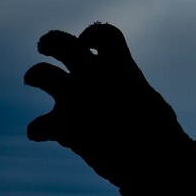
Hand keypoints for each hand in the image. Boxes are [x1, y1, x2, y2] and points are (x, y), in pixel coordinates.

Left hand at [24, 22, 195, 189]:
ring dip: (35, 75)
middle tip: (46, 48)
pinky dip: (39, 130)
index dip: (93, 34)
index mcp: (121, 68)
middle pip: (60, 42)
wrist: (155, 162)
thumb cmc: (162, 136)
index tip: (90, 45)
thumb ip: (128, 90)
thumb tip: (117, 94)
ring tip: (33, 80)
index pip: (104, 33)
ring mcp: (75, 99)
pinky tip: (43, 135)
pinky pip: (38, 127)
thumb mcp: (150, 103)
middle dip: (50, 42)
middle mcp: (94, 76)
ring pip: (40, 73)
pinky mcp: (64, 127)